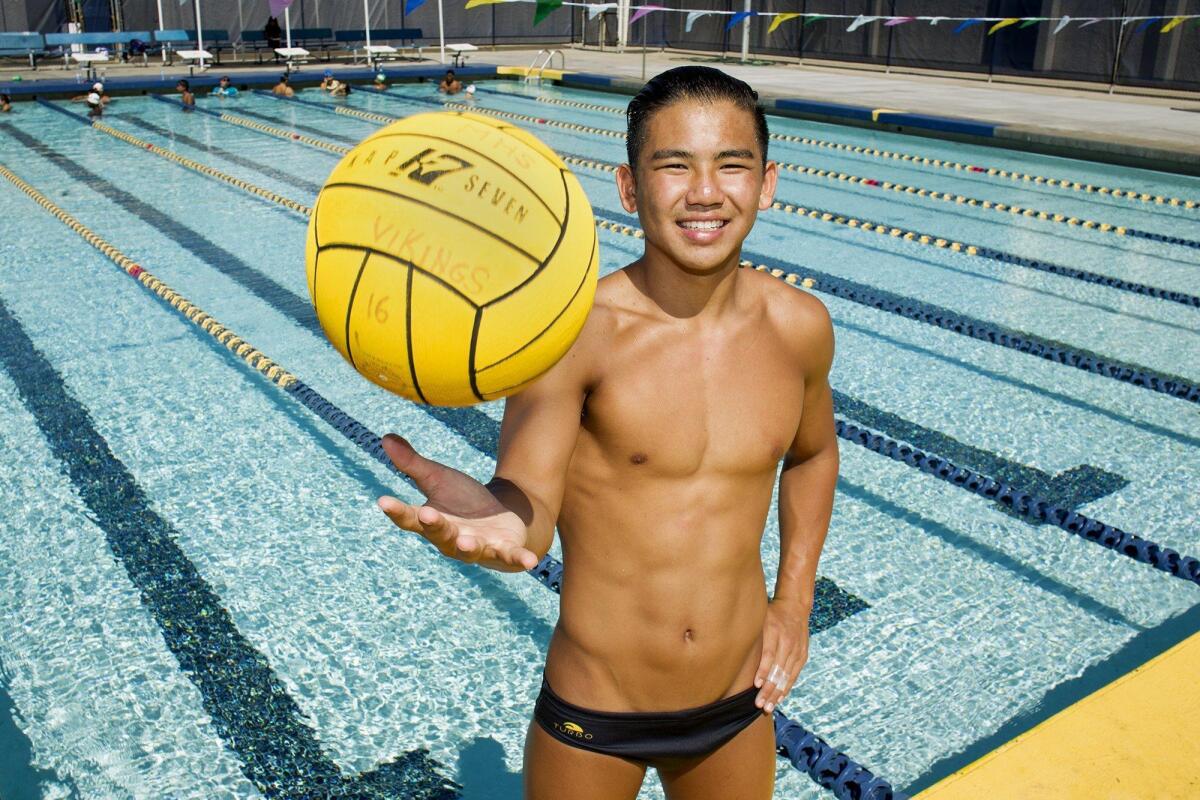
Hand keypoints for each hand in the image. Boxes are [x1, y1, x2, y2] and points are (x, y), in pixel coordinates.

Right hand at [376, 434, 538, 572]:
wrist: (500, 518)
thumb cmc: (463, 502)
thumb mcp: (439, 479)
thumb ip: (413, 464)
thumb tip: (385, 437)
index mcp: (433, 522)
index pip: (409, 518)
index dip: (396, 511)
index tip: (382, 500)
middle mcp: (451, 539)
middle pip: (440, 534)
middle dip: (434, 525)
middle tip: (426, 514)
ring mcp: (478, 547)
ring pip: (470, 550)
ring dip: (468, 547)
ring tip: (466, 543)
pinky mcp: (504, 550)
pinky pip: (511, 556)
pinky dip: (519, 559)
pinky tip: (531, 562)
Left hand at [753, 597, 810, 714]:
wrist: (795, 606)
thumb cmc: (770, 613)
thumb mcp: (758, 617)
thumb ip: (749, 632)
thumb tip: (728, 647)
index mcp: (774, 631)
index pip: (769, 653)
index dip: (763, 670)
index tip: (757, 685)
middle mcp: (787, 641)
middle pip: (778, 669)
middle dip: (769, 689)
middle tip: (760, 705)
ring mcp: (797, 649)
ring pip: (787, 675)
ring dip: (777, 693)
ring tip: (769, 706)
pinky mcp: (803, 655)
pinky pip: (794, 674)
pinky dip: (787, 687)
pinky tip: (780, 698)